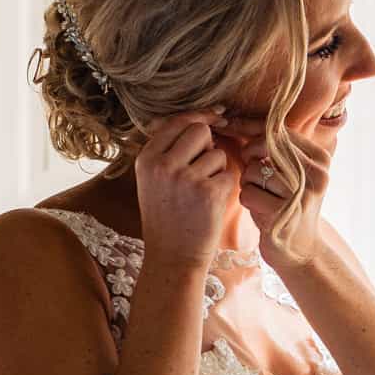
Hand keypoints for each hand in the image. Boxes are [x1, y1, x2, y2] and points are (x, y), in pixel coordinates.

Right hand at [133, 111, 237, 268]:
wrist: (172, 257)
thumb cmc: (167, 217)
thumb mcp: (153, 180)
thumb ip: (168, 149)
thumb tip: (200, 117)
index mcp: (146, 159)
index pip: (177, 122)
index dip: (199, 118)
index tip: (215, 118)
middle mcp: (162, 165)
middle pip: (199, 130)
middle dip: (208, 146)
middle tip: (201, 170)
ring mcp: (185, 179)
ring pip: (217, 153)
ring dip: (217, 170)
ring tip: (202, 192)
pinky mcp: (208, 193)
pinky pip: (228, 174)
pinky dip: (225, 188)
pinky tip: (210, 205)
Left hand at [237, 125, 330, 272]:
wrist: (300, 251)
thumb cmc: (286, 206)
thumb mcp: (289, 174)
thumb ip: (274, 149)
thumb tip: (235, 119)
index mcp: (320, 158)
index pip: (279, 131)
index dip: (253, 133)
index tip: (239, 140)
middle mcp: (316, 173)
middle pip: (265, 146)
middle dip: (250, 158)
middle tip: (252, 175)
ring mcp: (302, 194)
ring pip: (254, 169)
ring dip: (247, 183)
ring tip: (259, 196)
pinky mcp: (284, 213)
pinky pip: (248, 193)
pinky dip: (246, 200)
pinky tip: (258, 210)